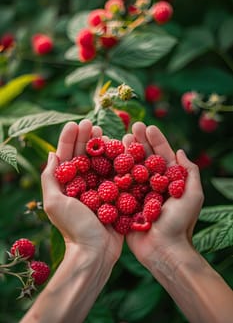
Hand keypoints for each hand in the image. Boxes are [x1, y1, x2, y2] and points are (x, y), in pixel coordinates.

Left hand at [41, 119, 122, 266]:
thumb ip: (50, 178)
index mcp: (68, 184)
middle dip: (86, 138)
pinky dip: (118, 160)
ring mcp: (100, 188)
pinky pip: (117, 173)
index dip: (69, 139)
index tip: (74, 124)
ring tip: (104, 132)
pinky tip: (121, 148)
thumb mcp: (55, 203)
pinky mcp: (116, 194)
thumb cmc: (73, 228)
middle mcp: (83, 183)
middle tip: (91, 124)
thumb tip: (51, 154)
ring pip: (101, 161)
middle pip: (84, 155)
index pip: (67, 157)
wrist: (96, 251)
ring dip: (102, 146)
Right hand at [123, 122, 203, 269]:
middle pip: (144, 158)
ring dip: (125, 152)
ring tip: (120, 137)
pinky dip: (114, 171)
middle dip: (139, 142)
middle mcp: (152, 184)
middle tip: (132, 127)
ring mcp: (137, 192)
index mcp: (168, 181)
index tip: (148, 127)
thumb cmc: (180, 223)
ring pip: (130, 168)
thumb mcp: (193, 195)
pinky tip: (108, 158)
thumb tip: (180, 151)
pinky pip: (118, 184)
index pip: (162, 156)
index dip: (156, 141)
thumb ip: (190, 173)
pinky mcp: (124, 203)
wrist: (163, 250)